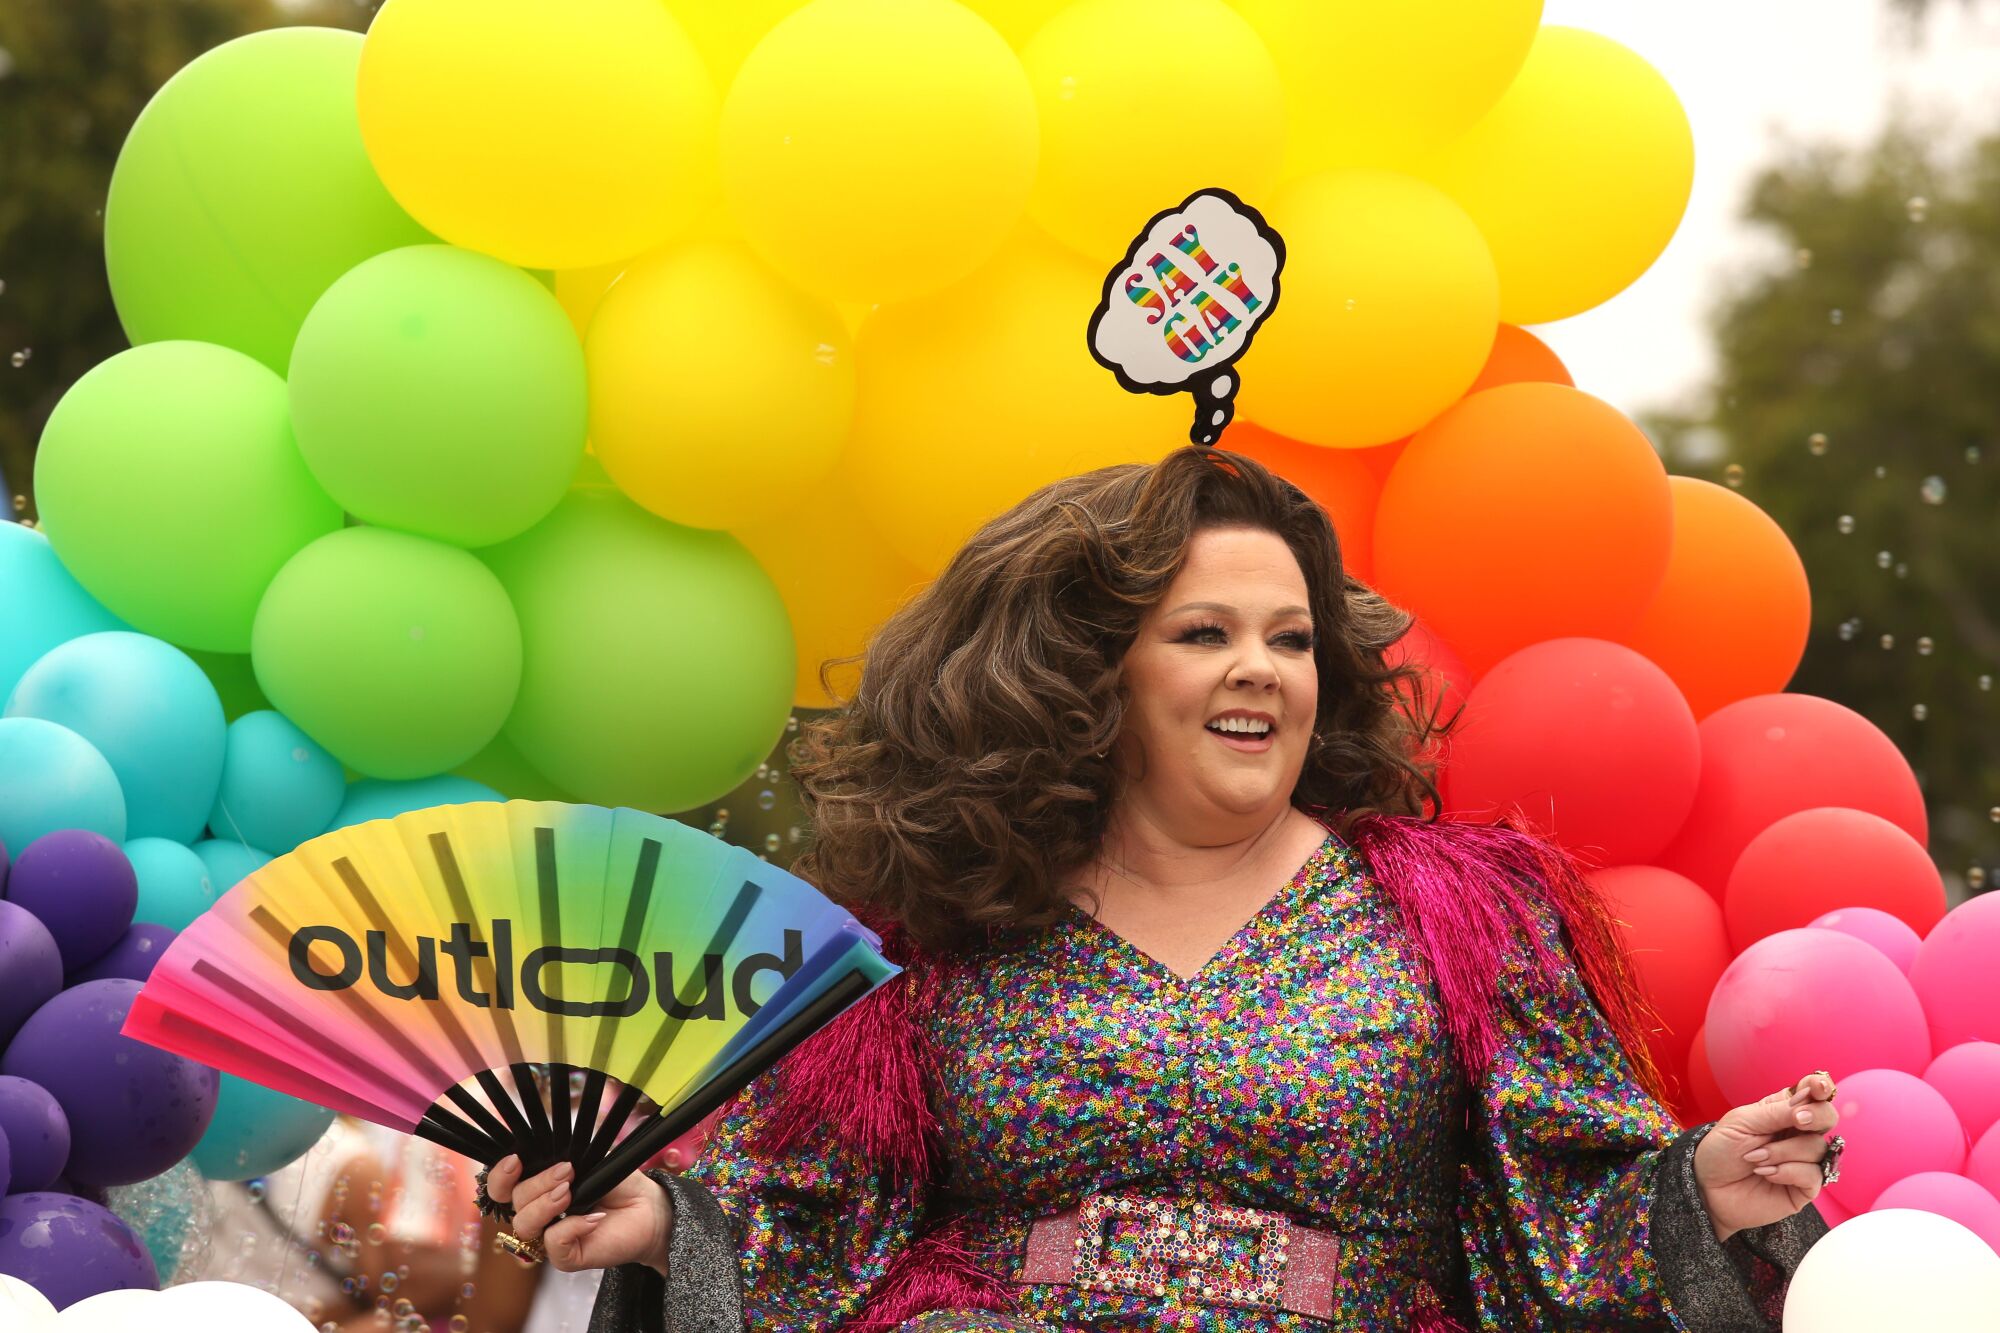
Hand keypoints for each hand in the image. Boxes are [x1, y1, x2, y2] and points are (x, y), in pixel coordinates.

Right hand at [483, 1155, 674, 1276]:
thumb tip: (545, 1156)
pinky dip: (571, 1227)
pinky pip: (553, 1245)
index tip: (515, 1161)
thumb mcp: (590, 1160)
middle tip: (567, 1171)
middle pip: (514, 1202)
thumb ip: (562, 1158)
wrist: (648, 1207)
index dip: (500, 1176)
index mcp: (538, 1189)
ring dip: (546, 1205)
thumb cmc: (618, 1182)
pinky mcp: (567, 1257)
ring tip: (571, 1192)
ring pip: (525, 1225)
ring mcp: (550, 1237)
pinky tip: (594, 1217)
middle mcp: (538, 1214)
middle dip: (538, 1184)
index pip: (501, 1187)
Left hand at [1693, 1071, 1839, 1242]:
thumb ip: (1776, 1112)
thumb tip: (1808, 1102)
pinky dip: (1787, 1171)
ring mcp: (1804, 1160)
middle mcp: (1797, 1133)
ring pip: (1817, 1147)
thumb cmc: (1721, 1151)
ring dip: (1783, 1151)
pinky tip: (1766, 1173)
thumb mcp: (1742, 1122)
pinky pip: (1814, 1175)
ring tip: (1754, 1158)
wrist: (1707, 1187)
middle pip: (1827, 1117)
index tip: (1818, 1087)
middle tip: (1797, 1120)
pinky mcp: (1805, 1187)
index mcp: (1782, 1111)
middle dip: (1816, 1116)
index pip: (1811, 1094)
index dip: (1820, 1087)